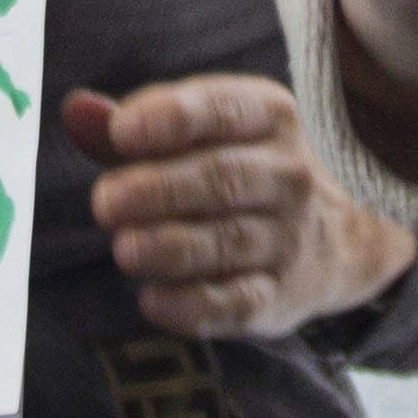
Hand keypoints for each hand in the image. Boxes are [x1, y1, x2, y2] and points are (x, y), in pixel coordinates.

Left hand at [63, 76, 415, 338]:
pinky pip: (238, 304)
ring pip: (228, 242)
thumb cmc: (245, 168)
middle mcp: (288, 175)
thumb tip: (76, 110)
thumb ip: (138, 123)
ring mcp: (289, 238)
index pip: (222, 110)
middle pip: (222, 178)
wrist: (341, 237)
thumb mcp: (208, 132)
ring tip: (124, 249)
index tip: (122, 131)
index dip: (171, 118)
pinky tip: (153, 301)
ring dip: (171, 247)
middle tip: (105, 202)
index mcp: (269, 116)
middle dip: (159, 190)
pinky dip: (194, 306)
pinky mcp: (280, 297)